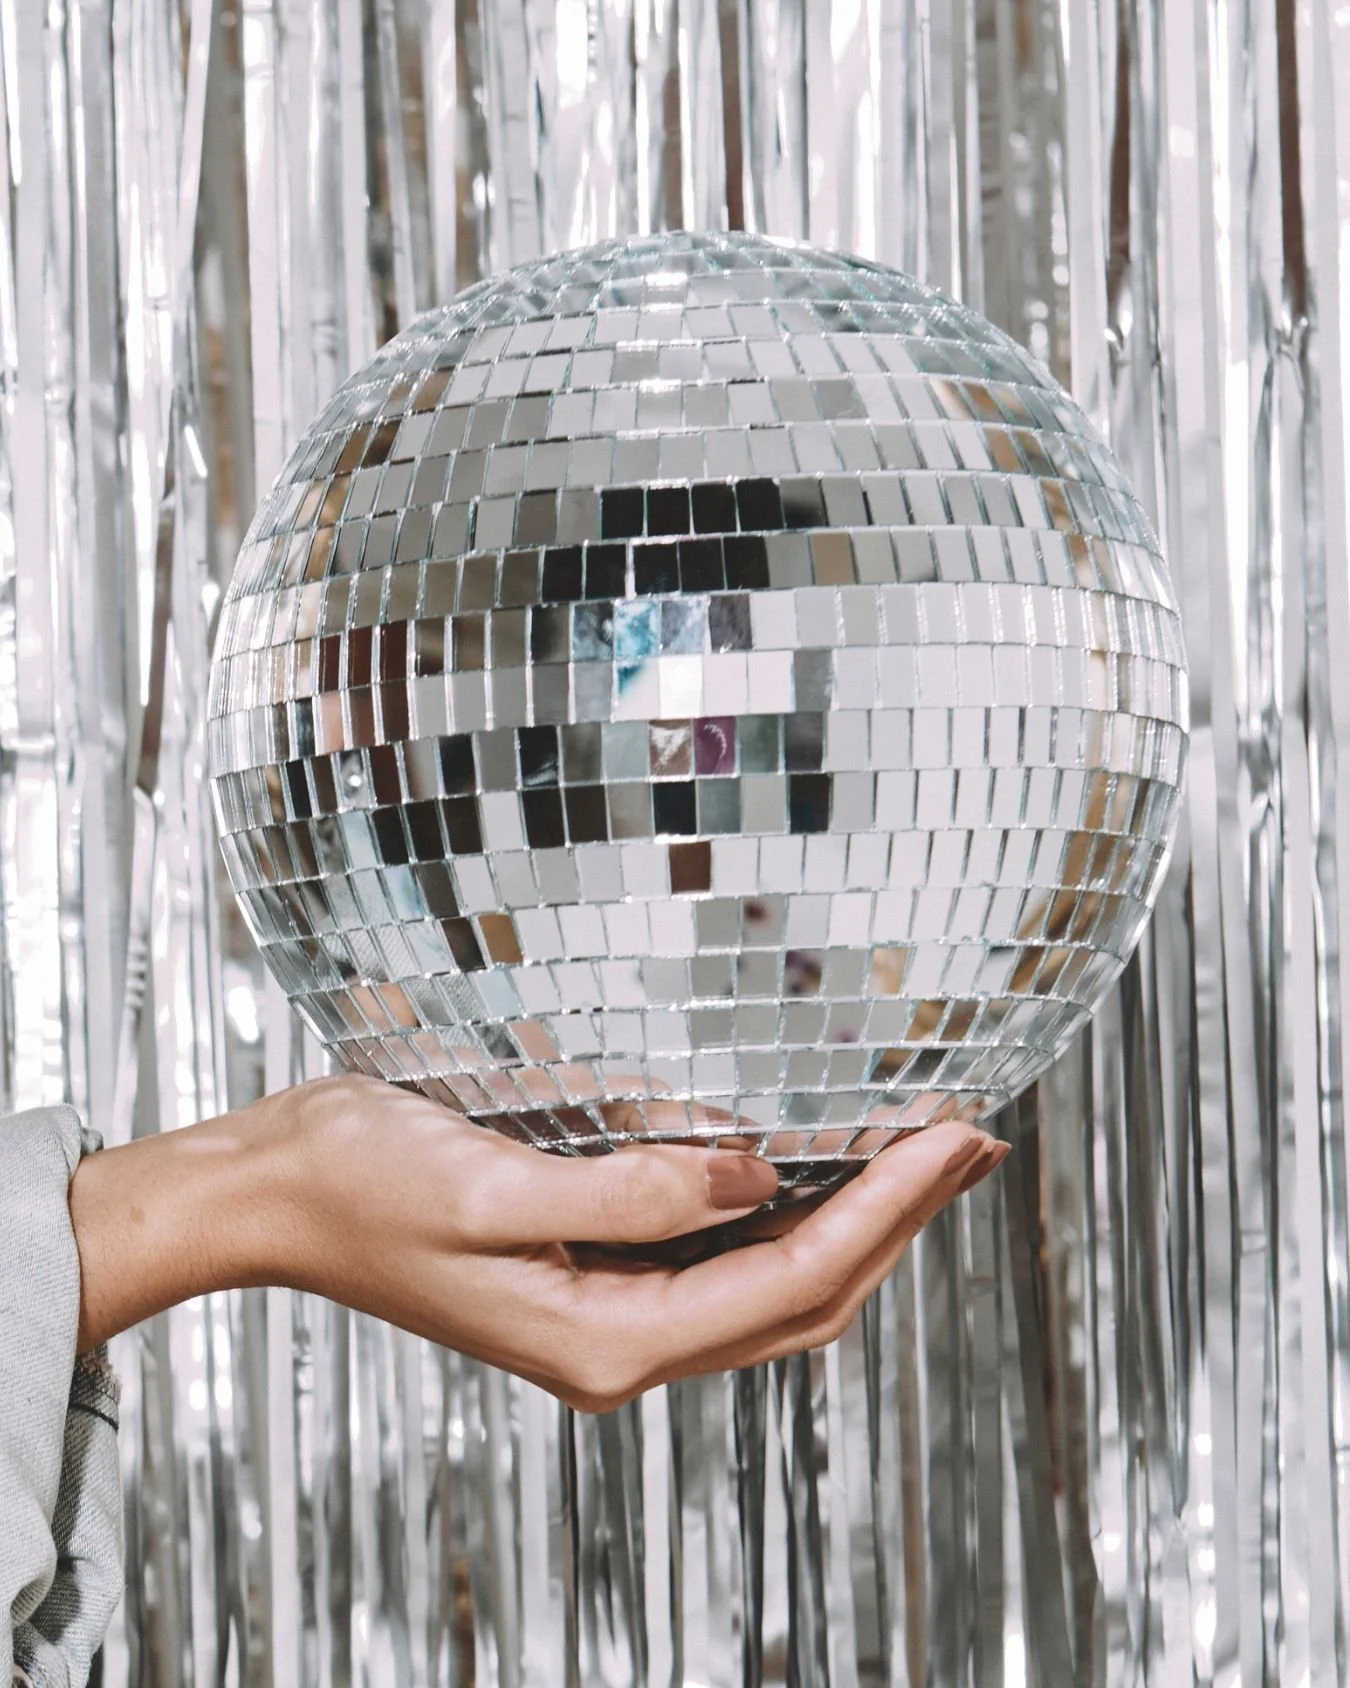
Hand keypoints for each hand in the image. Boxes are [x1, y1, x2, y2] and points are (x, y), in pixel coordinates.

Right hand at [69, 1076, 1009, 1410]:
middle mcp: (622, 1347)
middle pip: (805, 1297)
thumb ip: (634, 1188)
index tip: (955, 1138)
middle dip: (898, 1219)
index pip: (791, 1278)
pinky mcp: (594, 1281)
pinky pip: (724, 1265)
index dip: (886, 1209)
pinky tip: (814, 1168)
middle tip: (972, 1140)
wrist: (272, 1197)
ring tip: (924, 1152)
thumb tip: (756, 1170)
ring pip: (775, 1287)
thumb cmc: (359, 1183)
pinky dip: (790, 1217)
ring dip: (856, 1218)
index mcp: (607, 1339)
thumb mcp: (491, 1183)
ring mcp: (610, 1320)